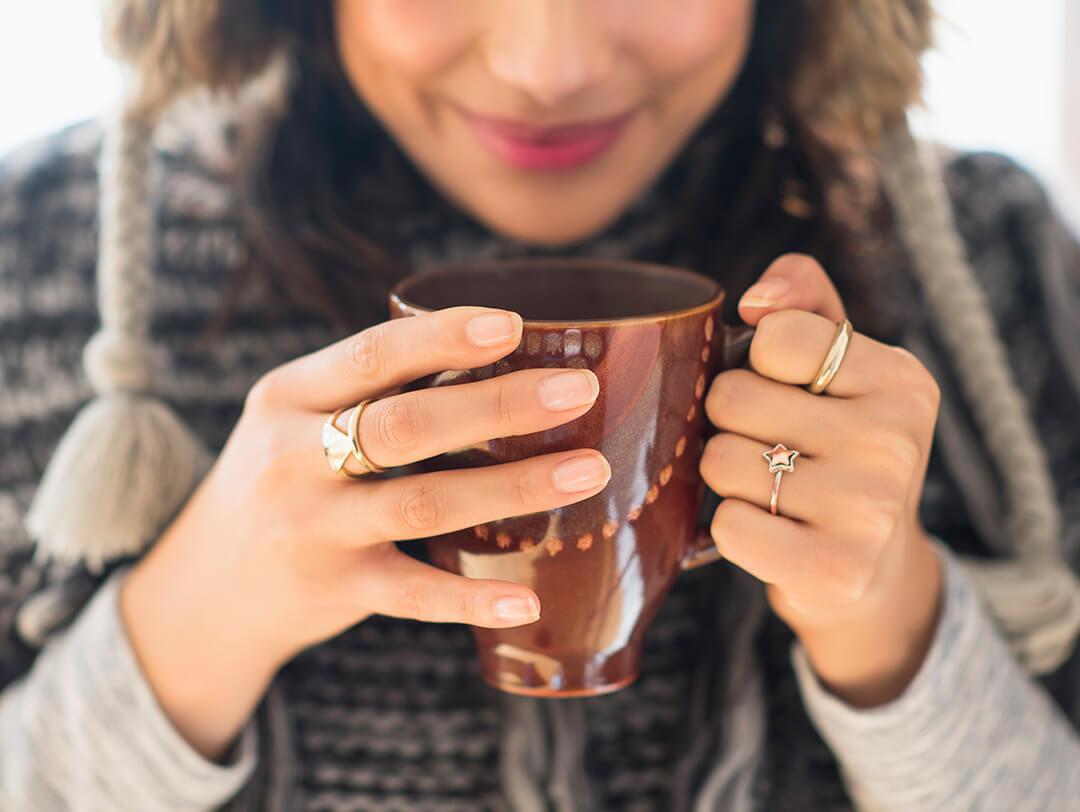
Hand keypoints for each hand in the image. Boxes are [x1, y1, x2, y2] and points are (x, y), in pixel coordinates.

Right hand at [120, 306, 608, 756]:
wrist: (207, 585)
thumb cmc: (282, 477)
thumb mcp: (298, 418)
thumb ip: (373, 388)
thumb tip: (497, 346)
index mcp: (289, 396)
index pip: (370, 355)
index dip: (442, 338)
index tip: (514, 325)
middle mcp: (292, 458)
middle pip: (404, 426)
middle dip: (498, 405)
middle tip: (579, 391)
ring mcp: (312, 529)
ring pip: (422, 503)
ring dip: (512, 487)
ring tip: (586, 472)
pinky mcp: (334, 590)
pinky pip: (412, 594)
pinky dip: (469, 597)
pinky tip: (526, 596)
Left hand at [699, 255, 942, 706]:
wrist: (872, 568)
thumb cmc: (838, 447)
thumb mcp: (837, 365)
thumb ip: (801, 302)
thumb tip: (757, 298)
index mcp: (899, 379)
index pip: (776, 335)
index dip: (756, 362)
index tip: (785, 388)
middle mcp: (894, 441)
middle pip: (731, 398)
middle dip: (729, 421)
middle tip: (768, 444)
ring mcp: (869, 511)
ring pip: (720, 461)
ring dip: (726, 476)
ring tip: (769, 487)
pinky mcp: (835, 570)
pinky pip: (728, 525)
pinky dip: (730, 527)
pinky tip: (769, 529)